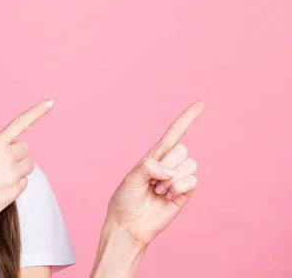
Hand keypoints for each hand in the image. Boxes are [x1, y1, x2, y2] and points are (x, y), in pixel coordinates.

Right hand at [0, 99, 54, 228]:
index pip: (19, 124)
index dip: (37, 112)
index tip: (51, 102)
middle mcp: (7, 157)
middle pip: (25, 148)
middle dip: (16, 154)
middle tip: (0, 163)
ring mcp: (13, 175)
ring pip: (28, 166)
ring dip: (18, 168)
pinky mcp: (15, 192)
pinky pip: (24, 183)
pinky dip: (15, 185)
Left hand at [105, 100, 205, 247]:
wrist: (129, 225)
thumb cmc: (125, 200)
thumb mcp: (130, 178)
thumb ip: (148, 167)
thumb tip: (170, 170)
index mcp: (154, 156)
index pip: (174, 132)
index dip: (187, 118)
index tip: (202, 102)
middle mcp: (168, 164)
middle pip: (182, 149)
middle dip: (167, 165)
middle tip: (151, 182)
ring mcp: (178, 178)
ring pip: (190, 165)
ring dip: (171, 180)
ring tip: (157, 191)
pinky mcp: (185, 193)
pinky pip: (192, 181)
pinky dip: (178, 189)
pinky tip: (166, 198)